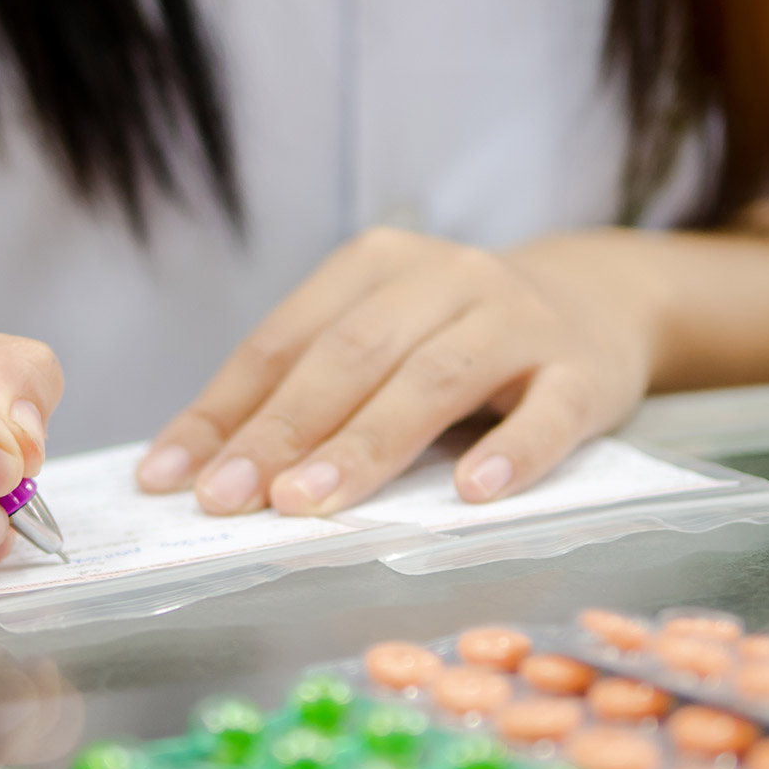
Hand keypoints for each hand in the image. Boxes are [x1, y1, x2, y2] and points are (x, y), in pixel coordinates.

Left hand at [137, 227, 659, 514]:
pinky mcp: (582, 371)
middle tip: (228, 501)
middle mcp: (446, 279)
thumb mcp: (380, 337)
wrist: (597, 301)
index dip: (225, 410)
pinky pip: (547, 413)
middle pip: (350, 357)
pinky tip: (474, 492)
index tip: (172, 477)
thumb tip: (206, 467)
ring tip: (308, 503)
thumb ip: (306, 387)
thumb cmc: (458, 335)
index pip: (284, 341)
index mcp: (377, 265)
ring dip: (365, 446)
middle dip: (280, 432)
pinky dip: (513, 452)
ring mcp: (517, 321)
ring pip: (432, 382)